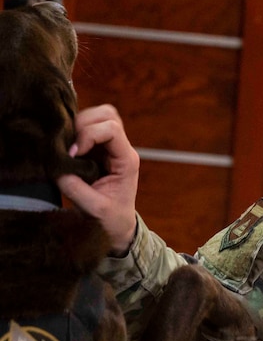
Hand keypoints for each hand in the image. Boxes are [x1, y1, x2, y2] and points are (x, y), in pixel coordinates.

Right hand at [56, 104, 139, 254]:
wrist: (117, 225)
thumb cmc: (111, 218)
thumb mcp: (94, 208)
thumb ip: (75, 188)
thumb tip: (57, 168)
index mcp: (127, 160)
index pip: (112, 129)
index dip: (89, 135)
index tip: (74, 154)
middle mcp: (120, 149)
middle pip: (107, 115)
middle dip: (84, 124)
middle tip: (70, 146)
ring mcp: (109, 148)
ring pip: (97, 117)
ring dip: (78, 126)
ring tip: (68, 147)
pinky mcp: (96, 150)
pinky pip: (85, 128)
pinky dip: (73, 132)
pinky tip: (66, 148)